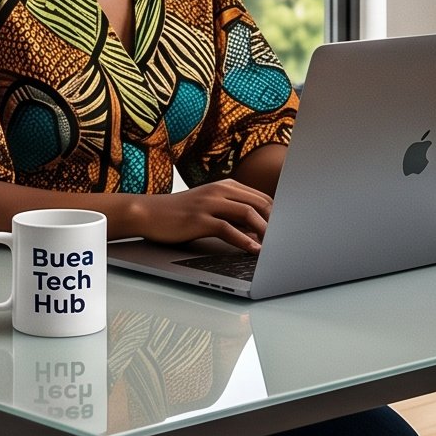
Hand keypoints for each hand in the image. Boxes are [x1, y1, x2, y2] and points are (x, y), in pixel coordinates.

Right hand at [131, 180, 273, 251]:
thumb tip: (258, 228)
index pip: (262, 197)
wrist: (148, 212)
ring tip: (274, 246)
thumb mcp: (209, 206)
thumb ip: (232, 212)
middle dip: (276, 222)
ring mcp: (209, 203)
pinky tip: (253, 250)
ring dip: (265, 231)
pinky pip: (227, 228)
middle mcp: (220, 190)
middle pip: (260, 204)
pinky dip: (244, 240)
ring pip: (248, 214)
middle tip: (286, 239)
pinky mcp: (199, 219)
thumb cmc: (180, 213)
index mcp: (226, 186)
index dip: (277, 214)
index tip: (287, 229)